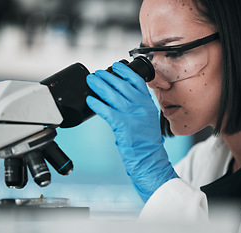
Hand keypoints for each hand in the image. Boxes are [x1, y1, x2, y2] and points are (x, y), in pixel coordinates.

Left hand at [86, 62, 177, 201]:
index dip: (125, 71)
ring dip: (100, 86)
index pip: (137, 81)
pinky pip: (107, 111)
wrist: (150, 159)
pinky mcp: (123, 126)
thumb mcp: (146, 118)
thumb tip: (119, 96)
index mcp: (148, 103)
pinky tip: (90, 99)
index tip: (116, 66)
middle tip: (97, 73)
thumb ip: (137, 106)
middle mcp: (141, 106)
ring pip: (113, 95)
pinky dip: (97, 104)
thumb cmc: (146, 141)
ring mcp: (133, 115)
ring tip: (91, 80)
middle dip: (107, 76)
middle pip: (122, 85)